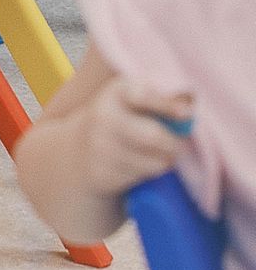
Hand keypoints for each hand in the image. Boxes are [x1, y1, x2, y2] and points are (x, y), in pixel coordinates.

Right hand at [83, 77, 194, 197]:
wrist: (78, 151)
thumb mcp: (135, 99)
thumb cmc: (121, 119)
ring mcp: (101, 146)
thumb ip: (164, 94)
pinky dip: (149, 173)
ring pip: (155, 162)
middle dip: (174, 144)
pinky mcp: (103, 174)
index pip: (143, 95)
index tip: (187, 113)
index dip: (167, 104)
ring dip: (165, 161)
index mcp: (117, 91)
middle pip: (155, 137)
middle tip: (177, 143)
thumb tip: (190, 99)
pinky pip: (143, 178)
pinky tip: (138, 164)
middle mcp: (104, 116)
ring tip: (155, 153)